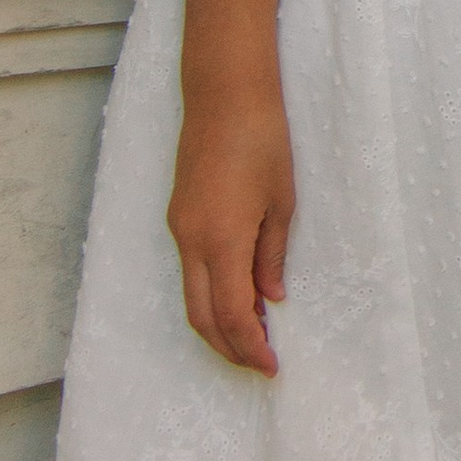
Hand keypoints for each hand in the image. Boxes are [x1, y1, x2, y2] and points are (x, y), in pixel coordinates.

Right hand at [170, 92, 295, 370]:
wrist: (224, 93)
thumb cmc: (263, 140)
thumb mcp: (282, 202)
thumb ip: (271, 255)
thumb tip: (268, 298)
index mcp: (222, 240)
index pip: (231, 314)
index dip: (250, 347)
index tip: (272, 367)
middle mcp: (191, 240)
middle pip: (201, 316)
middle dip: (229, 347)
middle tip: (260, 364)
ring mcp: (180, 228)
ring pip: (191, 295)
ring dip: (218, 324)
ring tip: (253, 337)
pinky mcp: (178, 216)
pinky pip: (190, 271)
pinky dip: (210, 295)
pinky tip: (237, 297)